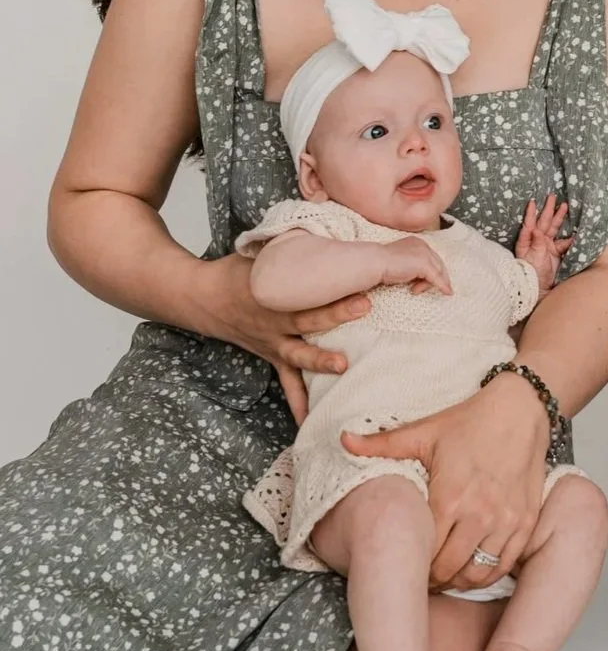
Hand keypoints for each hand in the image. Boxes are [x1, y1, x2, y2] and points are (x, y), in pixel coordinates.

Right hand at [202, 254, 368, 423]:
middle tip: (364, 308)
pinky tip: (310, 420)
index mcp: (274, 291)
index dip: (330, 285)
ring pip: (299, 353)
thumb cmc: (236, 271)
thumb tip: (329, 230)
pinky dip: (298, 402)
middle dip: (336, 314)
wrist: (200, 298)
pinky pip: (287, 382)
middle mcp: (274, 319)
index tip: (357, 280)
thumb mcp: (264, 252)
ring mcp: (273, 341)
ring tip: (344, 367)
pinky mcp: (271, 356)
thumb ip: (294, 246)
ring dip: (320, 360)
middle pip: (308, 317)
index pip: (306, 288)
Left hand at [341, 370, 550, 589]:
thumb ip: (383, 444)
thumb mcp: (425, 431)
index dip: (411, 564)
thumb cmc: (470, 420)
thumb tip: (341, 440)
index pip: (423, 553)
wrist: (520, 407)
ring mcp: (506, 520)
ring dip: (457, 580)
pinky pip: (504, 564)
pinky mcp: (526, 521)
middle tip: (421, 574)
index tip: (404, 562)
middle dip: (431, 578)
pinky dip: (486, 573)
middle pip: (448, 570)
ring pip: (476, 574)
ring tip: (445, 572)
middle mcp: (479, 513)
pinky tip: (473, 565)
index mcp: (450, 496)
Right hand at [381, 236, 451, 295]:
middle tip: (438, 289)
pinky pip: (436, 278)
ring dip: (435, 284)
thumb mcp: (400, 263)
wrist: (374, 262)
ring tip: (418, 291)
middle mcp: (422, 245)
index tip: (432, 281)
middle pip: (438, 263)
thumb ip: (410, 266)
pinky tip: (446, 293)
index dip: (433, 270)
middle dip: (439, 277)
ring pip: (438, 271)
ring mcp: (424, 253)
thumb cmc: (381, 265)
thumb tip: (418, 278)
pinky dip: (442, 286)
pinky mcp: (424, 264)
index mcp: (416, 242)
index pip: (431, 257)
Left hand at [515, 196, 572, 289]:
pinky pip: (563, 243)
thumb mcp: (532, 256)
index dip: (531, 213)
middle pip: (543, 222)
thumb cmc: (531, 273)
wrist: (537, 289)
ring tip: (564, 206)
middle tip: (552, 196)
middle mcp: (536, 241)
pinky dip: (569, 238)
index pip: (529, 224)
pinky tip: (575, 233)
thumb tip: (536, 228)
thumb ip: (536, 242)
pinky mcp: (554, 253)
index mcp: (527, 241)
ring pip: (553, 229)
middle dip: (548, 209)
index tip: (533, 201)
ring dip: (558, 218)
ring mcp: (546, 246)